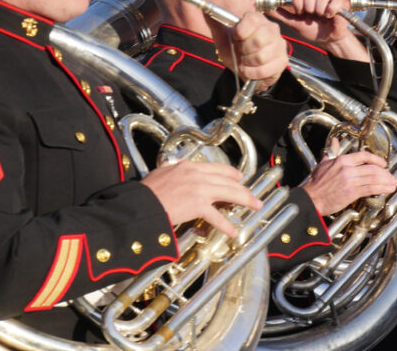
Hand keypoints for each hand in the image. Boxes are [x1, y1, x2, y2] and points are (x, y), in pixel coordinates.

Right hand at [142, 160, 259, 238]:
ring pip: (230, 193)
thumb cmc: (147, 191)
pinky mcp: (198, 204)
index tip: (239, 177)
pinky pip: (217, 216)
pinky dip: (226, 225)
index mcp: (189, 166)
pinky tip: (233, 231)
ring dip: (245, 200)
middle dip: (244, 188)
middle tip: (252, 195)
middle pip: (228, 180)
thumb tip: (178, 172)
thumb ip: (175, 171)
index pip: (217, 167)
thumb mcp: (163, 173)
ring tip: (255, 206)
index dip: (231, 173)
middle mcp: (197, 174)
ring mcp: (199, 189)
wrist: (142, 203)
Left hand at [221, 11, 287, 91]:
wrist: (244, 67)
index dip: (240, 32)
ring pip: (261, 56)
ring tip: (245, 61)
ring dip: (247, 63)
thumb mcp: (222, 36)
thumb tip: (205, 9)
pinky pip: (265, 70)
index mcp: (257, 19)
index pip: (252, 20)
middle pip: (258, 39)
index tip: (236, 38)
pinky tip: (249, 70)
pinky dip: (252, 73)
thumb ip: (214, 22)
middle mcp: (271, 29)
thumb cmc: (235, 49)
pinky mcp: (282, 61)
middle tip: (241, 52)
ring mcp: (279, 45)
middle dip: (244, 50)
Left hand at [273, 0, 366, 60]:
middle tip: (310, 15)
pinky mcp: (338, 3)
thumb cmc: (311, 31)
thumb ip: (281, 15)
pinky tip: (329, 16)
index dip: (297, 1)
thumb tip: (266, 10)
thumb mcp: (294, 23)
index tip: (299, 12)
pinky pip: (335, 0)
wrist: (326, 40)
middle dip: (307, 7)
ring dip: (319, 9)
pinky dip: (331, 9)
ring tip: (320, 17)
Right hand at [301, 138, 396, 215]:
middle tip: (394, 177)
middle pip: (373, 168)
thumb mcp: (323, 163)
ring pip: (374, 178)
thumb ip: (331, 151)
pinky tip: (388, 189)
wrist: (312, 198)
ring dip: (387, 181)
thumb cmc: (316, 183)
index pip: (364, 156)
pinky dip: (382, 189)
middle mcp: (348, 169)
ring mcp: (351, 181)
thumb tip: (333, 141)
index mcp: (342, 160)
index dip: (377, 159)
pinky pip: (371, 189)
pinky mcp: (352, 192)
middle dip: (386, 173)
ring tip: (395, 183)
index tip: (384, 164)